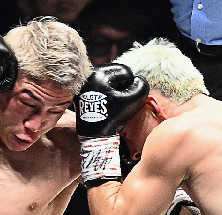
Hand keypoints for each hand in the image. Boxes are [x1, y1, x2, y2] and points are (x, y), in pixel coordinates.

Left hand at [77, 65, 148, 184]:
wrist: (92, 136)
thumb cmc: (112, 118)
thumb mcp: (132, 101)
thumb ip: (141, 87)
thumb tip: (139, 79)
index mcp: (99, 73)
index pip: (125, 70)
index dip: (131, 84)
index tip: (127, 98)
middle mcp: (88, 74)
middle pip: (113, 73)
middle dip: (121, 85)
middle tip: (120, 100)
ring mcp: (82, 84)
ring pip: (106, 80)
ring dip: (113, 89)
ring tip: (112, 103)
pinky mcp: (80, 92)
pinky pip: (97, 87)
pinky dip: (103, 93)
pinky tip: (104, 105)